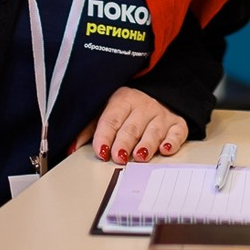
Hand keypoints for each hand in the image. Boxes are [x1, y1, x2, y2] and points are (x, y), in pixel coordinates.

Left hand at [74, 89, 188, 165]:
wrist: (159, 93)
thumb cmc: (126, 108)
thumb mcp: (104, 111)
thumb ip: (88, 128)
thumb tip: (71, 147)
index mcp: (122, 99)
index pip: (111, 119)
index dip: (105, 135)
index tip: (101, 150)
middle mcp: (143, 106)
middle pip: (132, 127)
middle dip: (125, 142)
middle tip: (119, 157)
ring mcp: (161, 115)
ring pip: (153, 131)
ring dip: (147, 144)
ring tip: (140, 156)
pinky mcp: (177, 123)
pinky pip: (177, 132)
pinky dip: (172, 141)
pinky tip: (166, 149)